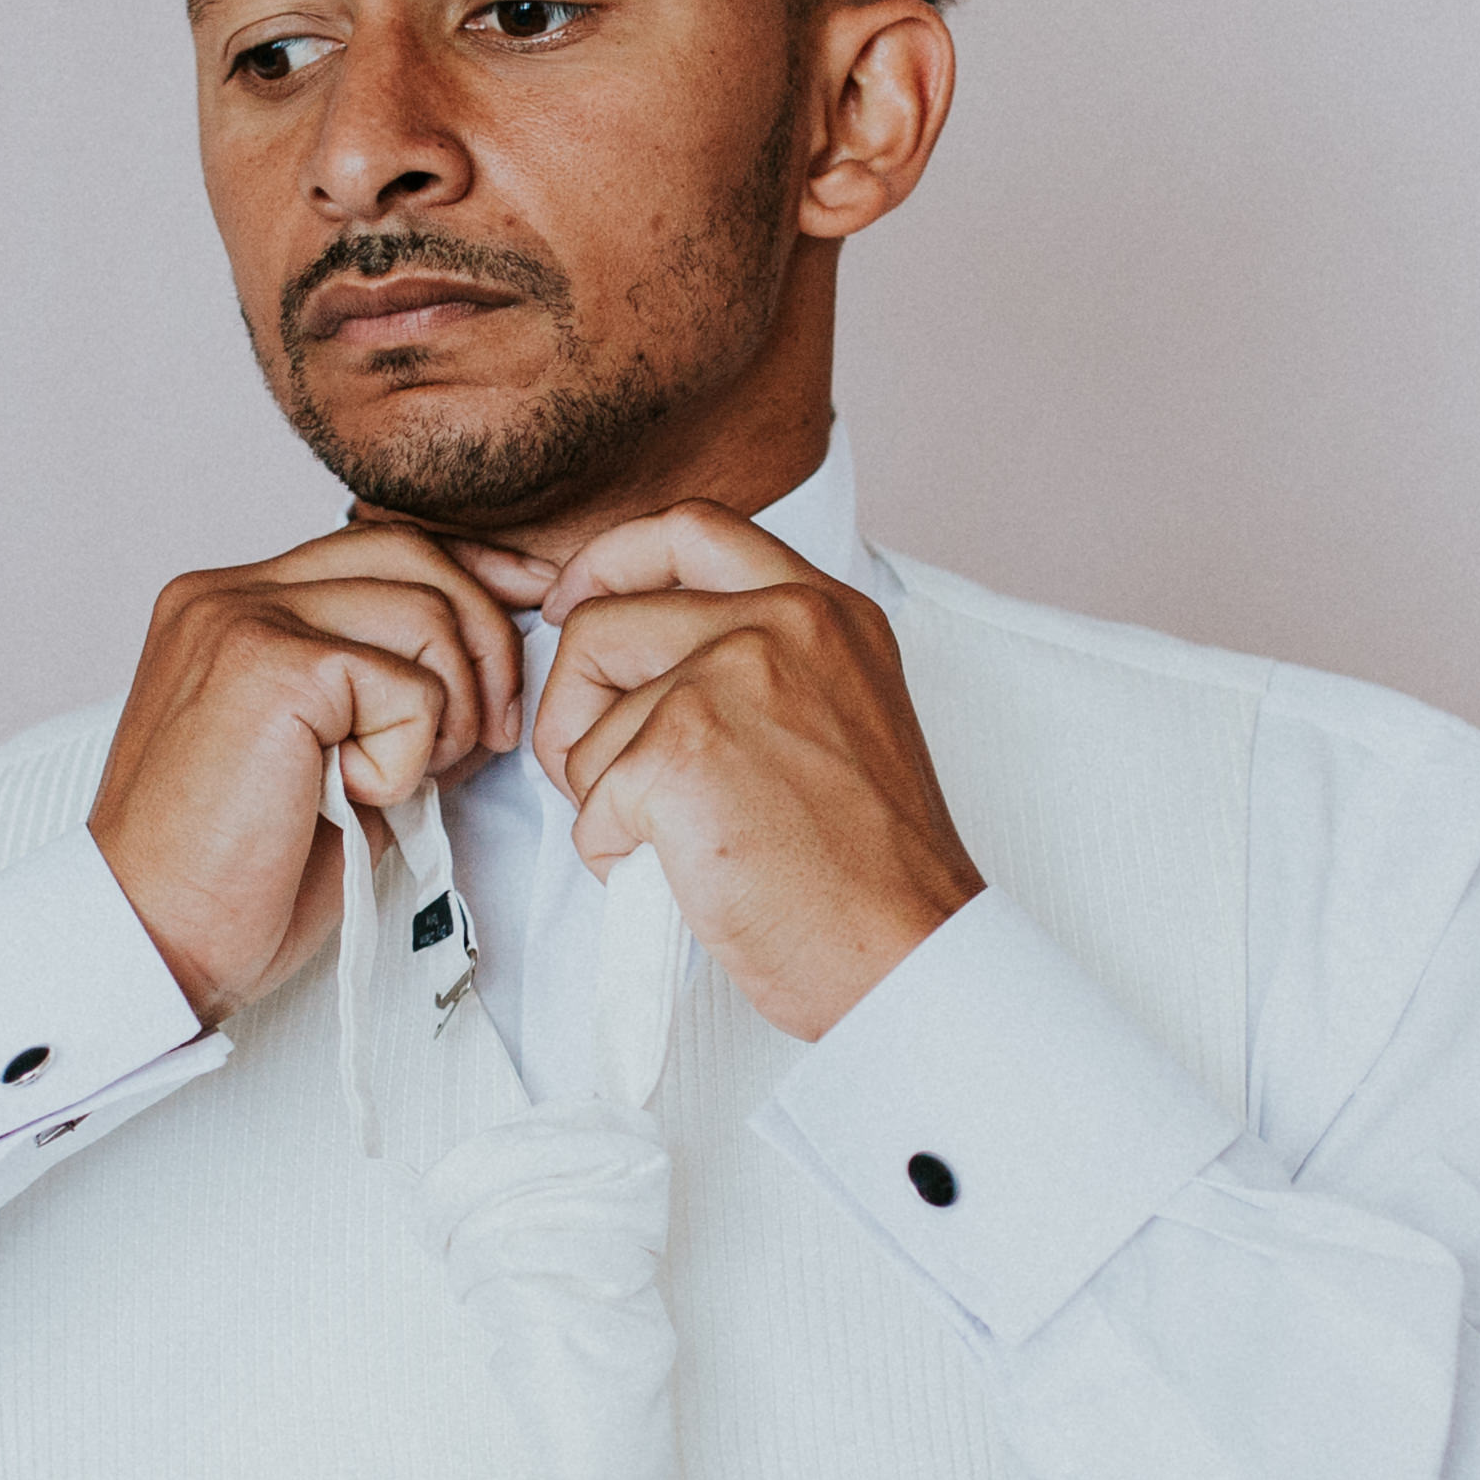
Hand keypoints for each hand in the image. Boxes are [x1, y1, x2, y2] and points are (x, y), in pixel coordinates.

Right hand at [90, 521, 522, 1026]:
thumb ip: (387, 694)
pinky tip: (352, 799)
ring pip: (426, 615)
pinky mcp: (273, 668)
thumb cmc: (232, 874)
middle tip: (485, 737)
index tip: (518, 625)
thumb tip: (489, 671)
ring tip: (394, 784)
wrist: (155, 942)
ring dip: (445, 714)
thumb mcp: (330, 760)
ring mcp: (242, 620)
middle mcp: (227, 594)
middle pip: (412, 553)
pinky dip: (407, 758)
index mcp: (231, 605)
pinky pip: (409, 688)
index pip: (379, 548)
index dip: (465, 583)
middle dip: (483, 641)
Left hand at [503, 503, 982, 1040]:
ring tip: (683, 843)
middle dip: (576, 709)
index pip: (690, 530)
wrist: (904, 949)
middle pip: (600, 625)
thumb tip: (639, 659)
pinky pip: (588, 799)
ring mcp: (728, 680)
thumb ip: (761, 660)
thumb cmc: (870, 866)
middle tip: (608, 776)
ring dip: (604, 800)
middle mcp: (781, 624)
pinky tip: (681, 874)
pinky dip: (613, 853)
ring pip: (585, 726)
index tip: (575, 604)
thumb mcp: (841, 713)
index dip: (610, 562)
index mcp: (825, 609)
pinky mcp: (680, 750)